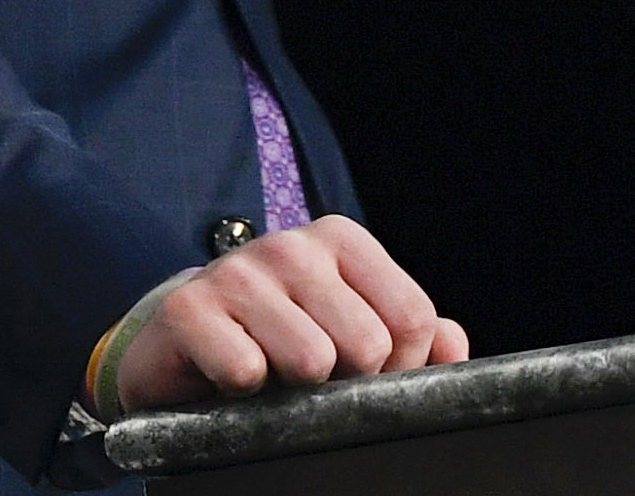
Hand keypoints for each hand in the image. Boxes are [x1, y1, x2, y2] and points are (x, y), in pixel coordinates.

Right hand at [98, 215, 466, 412]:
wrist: (183, 347)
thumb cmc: (280, 340)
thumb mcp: (351, 333)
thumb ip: (414, 338)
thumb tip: (451, 343)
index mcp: (340, 241)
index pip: (413, 317)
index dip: (400, 368)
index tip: (364, 373)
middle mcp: (291, 245)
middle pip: (369, 344)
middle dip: (348, 382)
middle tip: (313, 380)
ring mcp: (237, 271)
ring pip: (312, 360)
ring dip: (294, 390)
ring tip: (272, 377)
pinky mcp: (187, 308)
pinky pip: (245, 370)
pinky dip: (243, 392)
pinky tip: (231, 379)